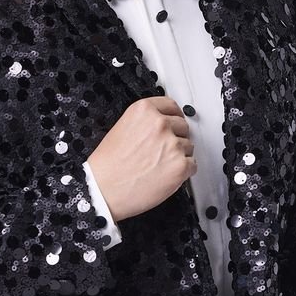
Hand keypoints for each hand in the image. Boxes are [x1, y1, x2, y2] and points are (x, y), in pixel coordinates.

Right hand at [87, 96, 196, 222]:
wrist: (103, 190)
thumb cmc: (107, 166)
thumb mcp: (122, 129)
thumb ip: (145, 123)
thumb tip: (162, 125)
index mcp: (144, 111)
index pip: (171, 105)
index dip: (173, 117)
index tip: (173, 123)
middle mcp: (160, 124)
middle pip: (183, 126)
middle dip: (175, 138)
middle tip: (161, 151)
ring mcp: (172, 144)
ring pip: (188, 146)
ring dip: (179, 156)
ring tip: (158, 165)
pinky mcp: (180, 165)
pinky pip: (192, 165)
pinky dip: (183, 172)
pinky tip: (165, 175)